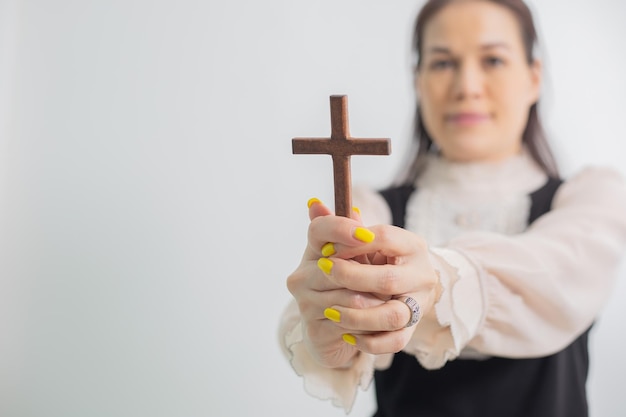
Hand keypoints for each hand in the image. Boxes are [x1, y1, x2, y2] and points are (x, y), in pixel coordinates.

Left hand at [287, 198, 440, 367]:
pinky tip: (346, 336)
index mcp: (412, 245)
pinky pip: (394, 341)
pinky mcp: (412, 329)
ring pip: (391, 315)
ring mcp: (419, 304)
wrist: (409, 288)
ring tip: (329, 311)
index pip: (384, 237)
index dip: (352, 242)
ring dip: (356, 315)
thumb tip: (312, 205)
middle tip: (322, 272)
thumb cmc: (379, 259)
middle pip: (387, 279)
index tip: (326, 248)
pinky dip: (368, 342)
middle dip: (350, 277)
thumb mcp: (364, 241)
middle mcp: (422, 274)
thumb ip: (341, 225)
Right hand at [287, 199, 384, 367]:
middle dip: (370, 277)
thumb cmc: (354, 290)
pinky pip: (348, 323)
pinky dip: (370, 325)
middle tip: (395, 282)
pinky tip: (381, 324)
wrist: (340, 334)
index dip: (340, 229)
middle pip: (337, 268)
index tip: (365, 235)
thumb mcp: (360, 262)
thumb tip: (354, 208)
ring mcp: (304, 303)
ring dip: (375, 303)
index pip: (318, 229)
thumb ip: (359, 237)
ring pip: (348, 298)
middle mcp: (301, 276)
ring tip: (392, 303)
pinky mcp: (313, 329)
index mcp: (313, 252)